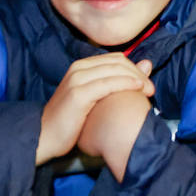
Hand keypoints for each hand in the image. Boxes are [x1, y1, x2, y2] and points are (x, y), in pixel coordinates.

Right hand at [35, 55, 153, 164]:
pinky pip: (108, 83)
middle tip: (151, 89)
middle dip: (138, 73)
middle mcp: (78, 68)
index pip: (116, 59)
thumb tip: (145, 66)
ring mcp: (77, 79)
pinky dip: (125, 83)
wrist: (44, 137)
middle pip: (117, 62)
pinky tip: (136, 89)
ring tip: (148, 91)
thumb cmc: (71, 121)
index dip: (135, 69)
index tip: (147, 84)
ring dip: (135, 78)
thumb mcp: (94, 99)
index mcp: (81, 66)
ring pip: (114, 70)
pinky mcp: (78, 94)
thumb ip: (115, 83)